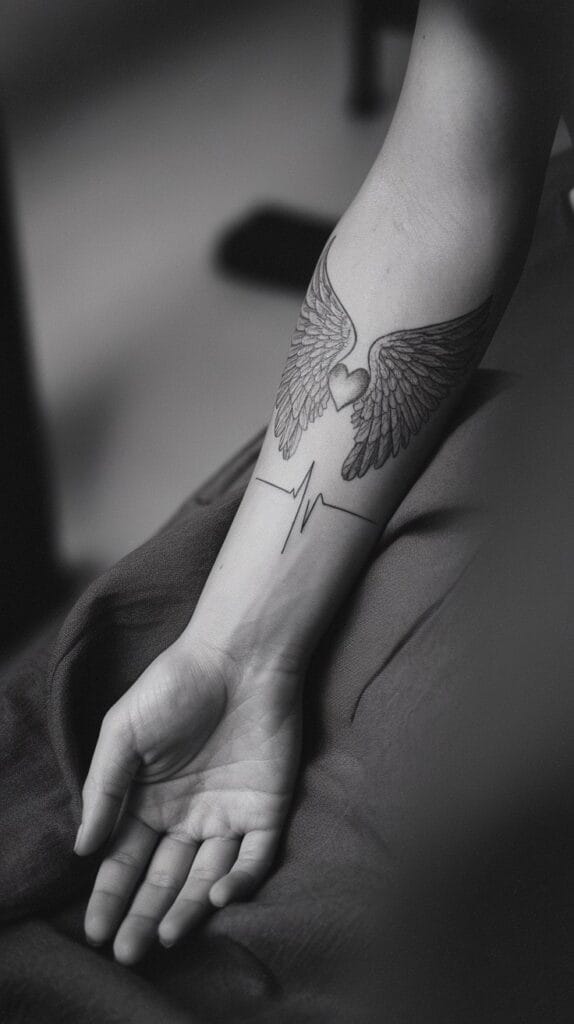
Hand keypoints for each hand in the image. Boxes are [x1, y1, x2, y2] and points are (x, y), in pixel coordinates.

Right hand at [75, 633, 300, 964]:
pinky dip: (237, 882)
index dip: (109, 895)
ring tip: (164, 938)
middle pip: (163, 879)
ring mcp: (227, 815)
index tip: (94, 930)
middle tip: (127, 952)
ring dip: (186, 911)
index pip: (124, 860)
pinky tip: (215, 896)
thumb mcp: (122, 733)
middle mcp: (185, 816)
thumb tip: (83, 848)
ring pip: (205, 878)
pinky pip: (253, 858)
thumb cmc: (174, 687)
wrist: (239, 656)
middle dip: (143, 916)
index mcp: (147, 801)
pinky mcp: (266, 810)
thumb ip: (103, 789)